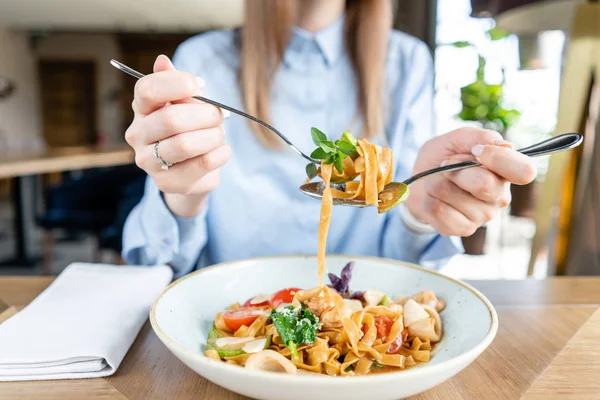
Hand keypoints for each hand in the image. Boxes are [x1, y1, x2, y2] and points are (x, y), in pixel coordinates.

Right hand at [125, 55, 230, 216]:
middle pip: (170, 120)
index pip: (147, 90)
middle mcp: (138, 135)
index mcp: (142, 109)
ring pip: (184, 145)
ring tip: (219, 135)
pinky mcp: (168, 183)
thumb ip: (178, 85)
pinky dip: (219, 154)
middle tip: (219, 115)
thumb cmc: (190, 130)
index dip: (175, 84)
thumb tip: (162, 61)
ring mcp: (149, 161)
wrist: (192, 173)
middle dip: (204, 115)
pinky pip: (200, 164)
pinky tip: (223, 150)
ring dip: (212, 136)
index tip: (198, 85)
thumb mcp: (186, 105)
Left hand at [405, 127, 536, 235]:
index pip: (524, 171)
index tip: (475, 151)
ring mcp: (483, 215)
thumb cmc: (442, 158)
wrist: (419, 182)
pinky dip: (428, 199)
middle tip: (445, 165)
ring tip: (437, 181)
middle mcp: (500, 195)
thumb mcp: (456, 139)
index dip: (498, 159)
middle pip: (483, 184)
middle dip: (454, 169)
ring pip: (451, 194)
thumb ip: (478, 137)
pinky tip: (433, 198)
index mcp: (506, 171)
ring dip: (435, 182)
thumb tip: (502, 145)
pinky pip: (437, 210)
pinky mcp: (463, 229)